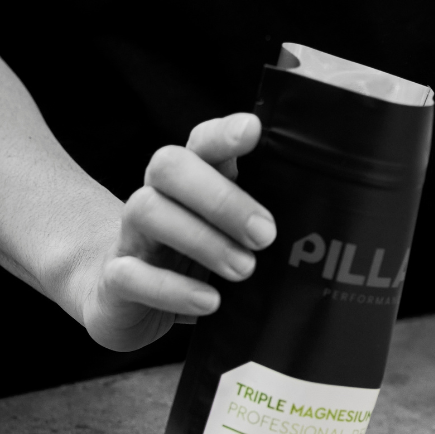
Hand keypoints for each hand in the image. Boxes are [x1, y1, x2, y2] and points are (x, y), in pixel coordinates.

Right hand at [80, 113, 275, 351]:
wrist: (122, 299)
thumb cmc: (193, 262)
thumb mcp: (229, 240)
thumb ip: (260, 226)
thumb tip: (322, 235)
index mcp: (190, 182)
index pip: (201, 143)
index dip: (223, 134)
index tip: (254, 131)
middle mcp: (156, 198)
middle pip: (168, 166)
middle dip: (220, 197)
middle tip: (265, 234)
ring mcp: (129, 236)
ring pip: (147, 211)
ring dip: (201, 240)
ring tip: (244, 270)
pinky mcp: (113, 280)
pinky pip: (129, 274)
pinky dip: (171, 288)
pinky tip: (209, 302)